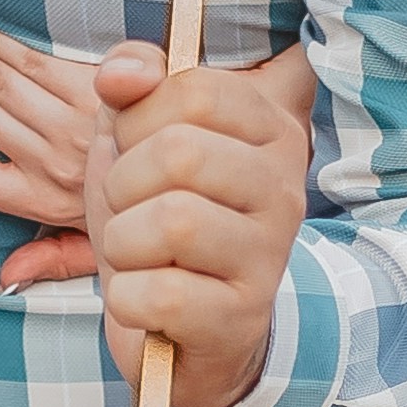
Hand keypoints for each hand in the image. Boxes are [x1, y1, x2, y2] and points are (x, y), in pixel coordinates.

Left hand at [87, 43, 315, 406]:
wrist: (182, 331)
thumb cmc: (158, 224)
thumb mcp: (136, 141)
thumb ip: (133, 86)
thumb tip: (122, 75)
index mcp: (270, 130)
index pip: (194, 90)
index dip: (138, 121)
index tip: (140, 155)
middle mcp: (285, 189)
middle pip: (180, 152)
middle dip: (124, 186)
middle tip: (132, 213)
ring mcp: (269, 256)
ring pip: (171, 223)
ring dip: (124, 243)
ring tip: (140, 258)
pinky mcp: (241, 318)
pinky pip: (157, 293)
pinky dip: (127, 299)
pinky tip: (148, 303)